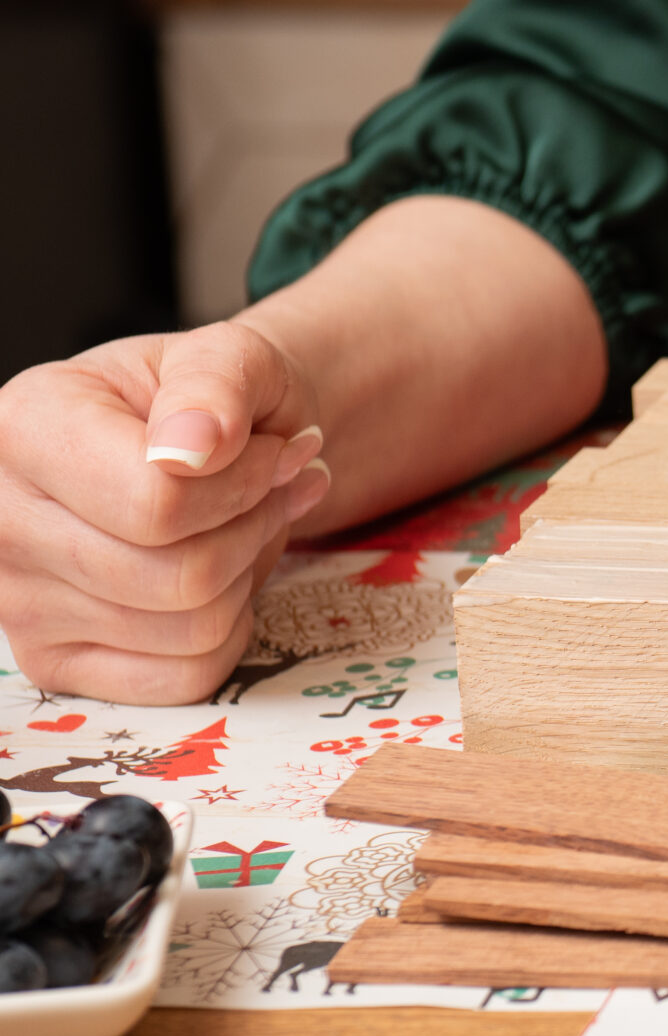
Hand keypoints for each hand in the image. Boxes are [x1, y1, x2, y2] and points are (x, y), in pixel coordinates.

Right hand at [0, 322, 330, 702]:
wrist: (198, 448)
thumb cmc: (208, 405)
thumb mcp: (228, 359)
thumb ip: (215, 383)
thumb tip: (191, 446)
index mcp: (24, 430)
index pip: (159, 503)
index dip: (248, 483)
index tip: (274, 451)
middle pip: (182, 576)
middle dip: (255, 528)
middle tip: (274, 488)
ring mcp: (17, 603)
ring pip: (193, 630)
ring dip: (247, 574)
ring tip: (243, 522)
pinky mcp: (53, 663)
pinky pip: (186, 676)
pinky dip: (229, 629)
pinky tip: (218, 576)